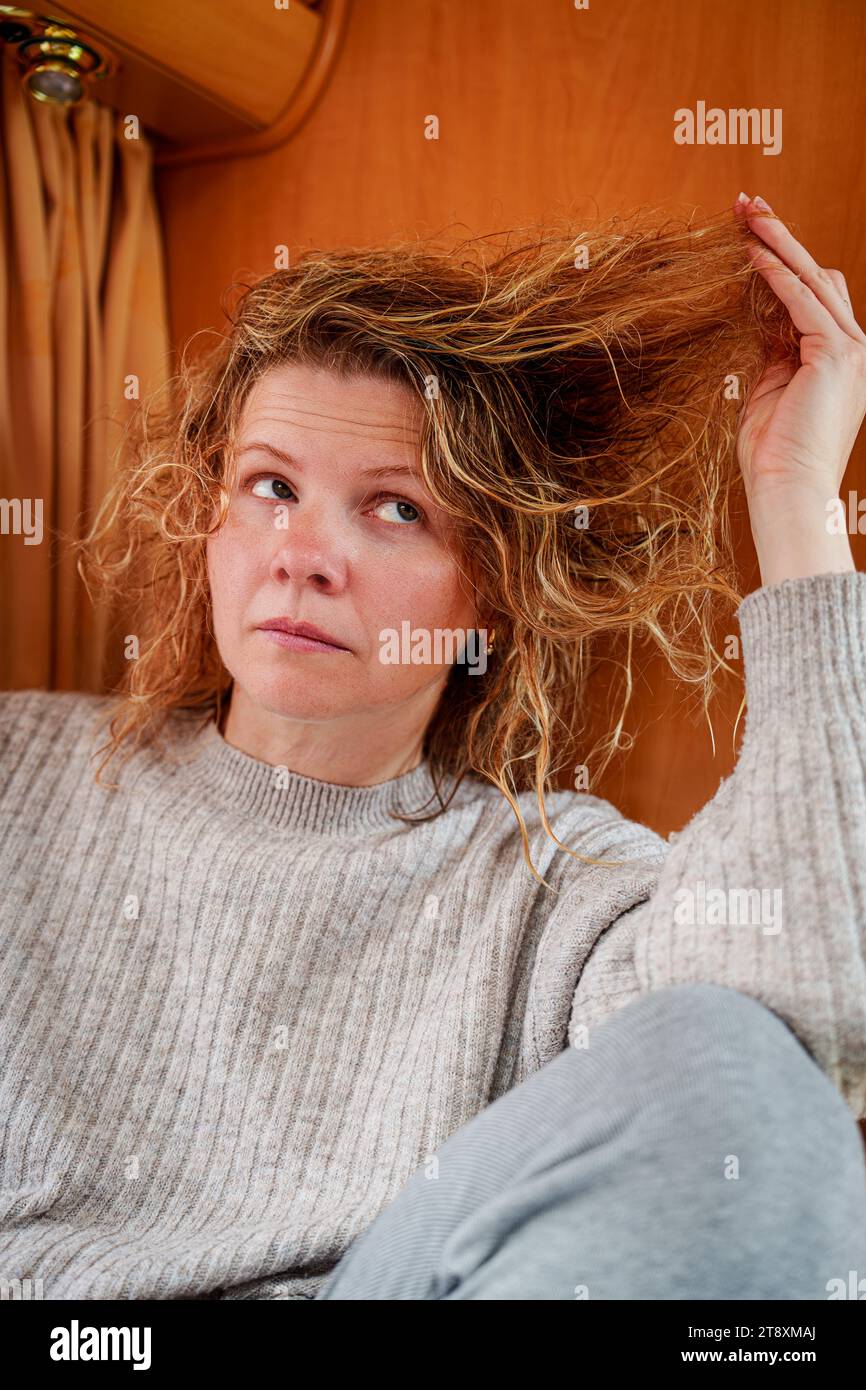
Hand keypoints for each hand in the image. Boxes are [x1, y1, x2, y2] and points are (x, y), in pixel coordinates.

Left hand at [733, 193, 865, 581]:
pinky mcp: (836, 355)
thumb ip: (774, 353)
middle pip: (818, 274)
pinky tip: (752, 255)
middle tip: (748, 204)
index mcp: (840, 357)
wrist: (787, 491)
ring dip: (778, 242)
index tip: (750, 233)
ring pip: (814, 278)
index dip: (782, 259)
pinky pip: (803, 301)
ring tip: (746, 215)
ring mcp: (851, 350)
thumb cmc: (773, 455)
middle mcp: (854, 348)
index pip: (813, 293)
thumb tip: (762, 321)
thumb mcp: (770, 391)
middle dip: (781, 236)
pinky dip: (777, 275)